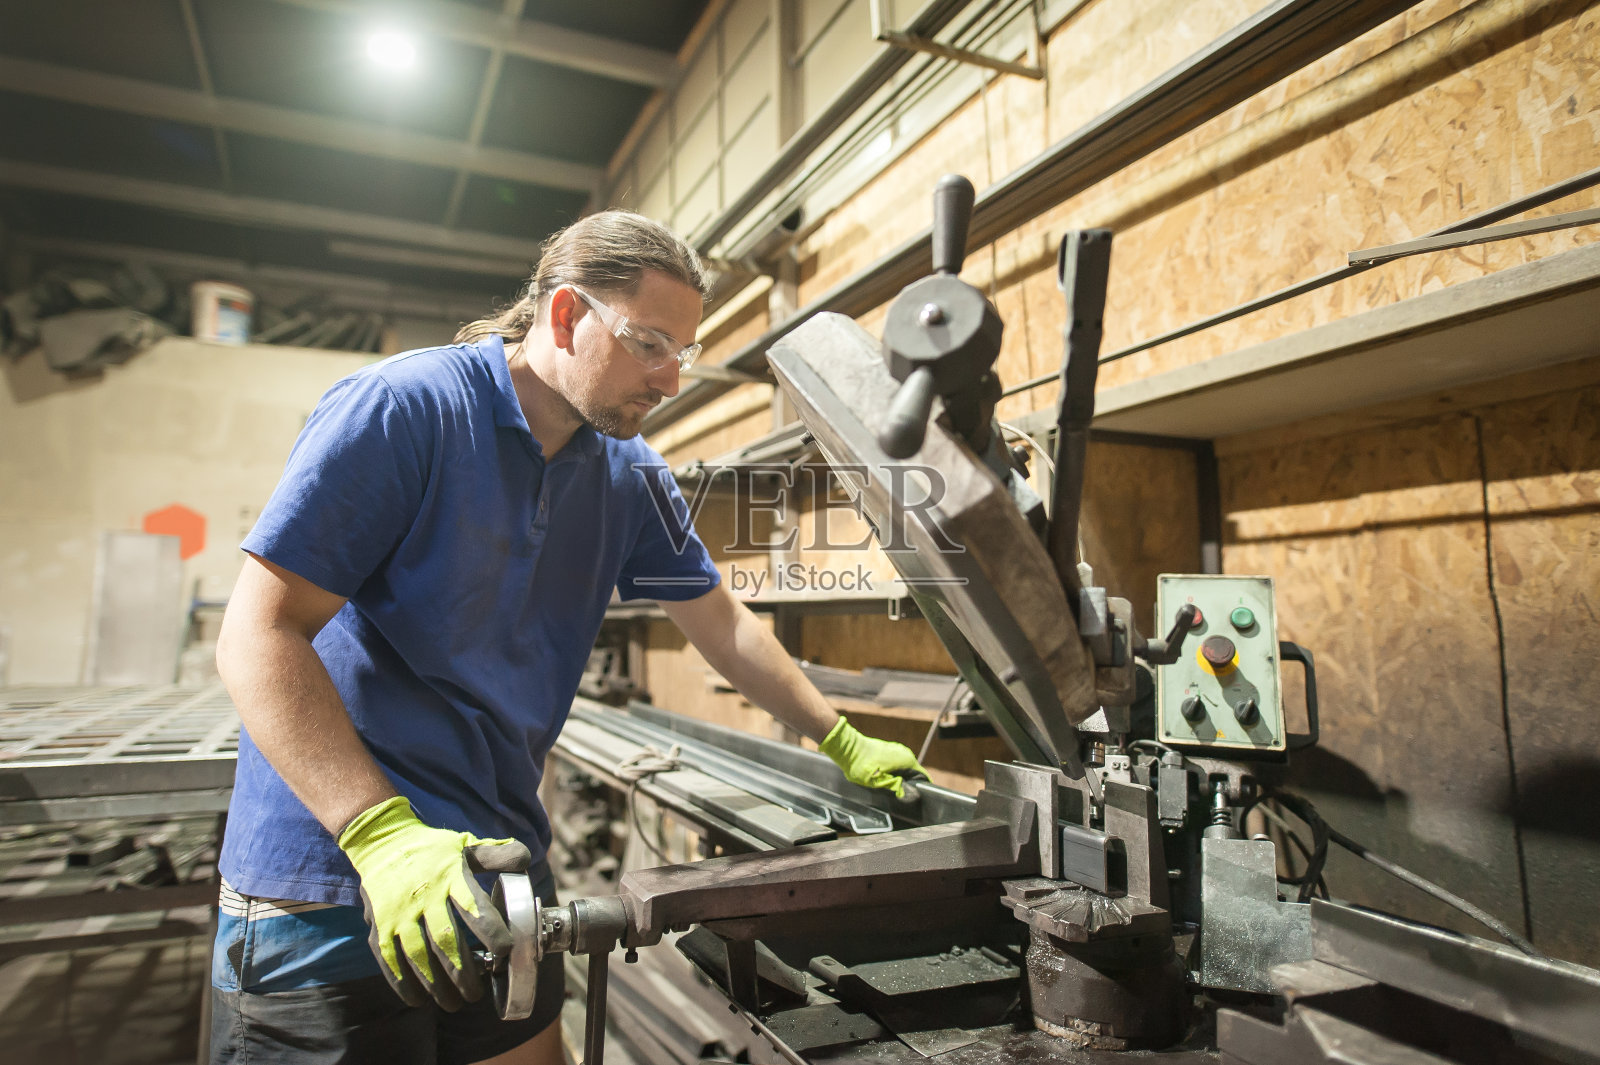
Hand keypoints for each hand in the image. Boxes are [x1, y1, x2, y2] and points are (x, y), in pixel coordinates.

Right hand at [338, 796, 529, 1009]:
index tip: (505, 951)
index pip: (473, 906)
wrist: (382, 841)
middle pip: (445, 939)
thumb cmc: (432, 849)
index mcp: (450, 877)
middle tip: (475, 993)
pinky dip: (403, 983)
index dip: (490, 931)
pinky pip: (390, 959)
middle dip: (462, 971)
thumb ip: (496, 856)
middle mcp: (424, 896)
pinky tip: (418, 999)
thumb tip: (525, 860)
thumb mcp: (465, 845)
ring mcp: (398, 913)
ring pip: (418, 956)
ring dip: (435, 984)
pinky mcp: (379, 925)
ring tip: (453, 1002)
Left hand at [819, 716, 928, 797]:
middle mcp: (905, 753)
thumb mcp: (878, 783)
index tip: (915, 797)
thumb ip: (894, 788)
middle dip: (909, 784)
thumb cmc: (862, 765)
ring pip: (905, 768)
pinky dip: (894, 771)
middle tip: (900, 795)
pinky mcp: (888, 748)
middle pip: (914, 773)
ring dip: (900, 777)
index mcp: (907, 760)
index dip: (921, 788)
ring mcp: (897, 749)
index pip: (923, 777)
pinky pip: (897, 763)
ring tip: (890, 787)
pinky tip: (883, 777)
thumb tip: (904, 793)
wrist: (849, 748)